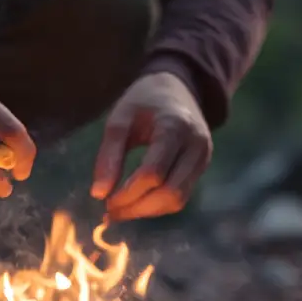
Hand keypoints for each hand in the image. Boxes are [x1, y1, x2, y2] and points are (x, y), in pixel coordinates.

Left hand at [90, 72, 212, 220]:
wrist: (176, 88)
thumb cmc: (143, 101)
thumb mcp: (120, 119)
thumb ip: (109, 155)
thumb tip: (98, 194)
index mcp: (175, 127)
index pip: (153, 173)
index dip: (128, 193)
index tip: (105, 201)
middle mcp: (196, 146)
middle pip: (170, 193)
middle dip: (138, 208)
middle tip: (111, 212)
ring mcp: (203, 158)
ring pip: (178, 200)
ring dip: (148, 211)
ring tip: (121, 210)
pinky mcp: (201, 167)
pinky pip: (181, 196)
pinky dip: (157, 205)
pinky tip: (137, 203)